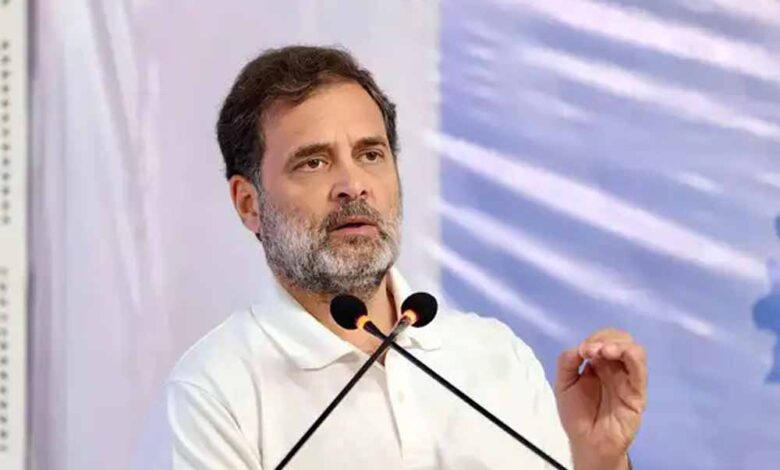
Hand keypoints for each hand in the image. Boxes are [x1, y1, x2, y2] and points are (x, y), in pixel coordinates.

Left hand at [554, 329, 646, 469]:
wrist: (587, 442)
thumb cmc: (576, 414)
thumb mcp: (563, 383)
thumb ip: (567, 361)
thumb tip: (581, 346)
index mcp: (598, 363)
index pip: (603, 339)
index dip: (594, 339)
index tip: (582, 351)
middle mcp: (615, 367)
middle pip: (620, 339)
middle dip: (605, 338)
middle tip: (591, 351)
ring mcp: (628, 378)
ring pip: (634, 350)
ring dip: (619, 344)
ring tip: (603, 351)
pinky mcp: (637, 391)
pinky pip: (640, 370)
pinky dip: (631, 356)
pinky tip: (615, 354)